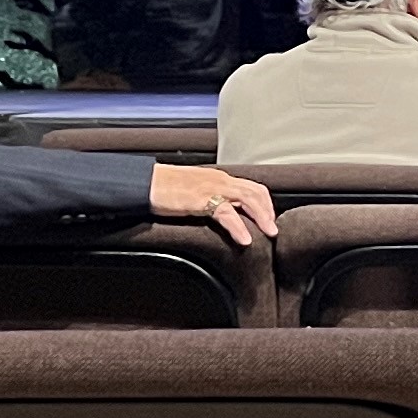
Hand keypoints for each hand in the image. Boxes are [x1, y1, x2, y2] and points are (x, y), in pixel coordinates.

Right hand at [152, 162, 278, 244]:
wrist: (143, 182)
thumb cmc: (164, 188)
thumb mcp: (194, 191)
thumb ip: (209, 199)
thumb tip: (219, 213)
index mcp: (219, 178)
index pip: (251, 186)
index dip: (264, 202)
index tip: (269, 218)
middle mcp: (220, 180)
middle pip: (255, 191)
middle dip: (268, 210)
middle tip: (274, 228)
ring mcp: (211, 188)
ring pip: (247, 199)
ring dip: (262, 217)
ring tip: (269, 233)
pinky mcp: (200, 200)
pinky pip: (226, 213)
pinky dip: (238, 227)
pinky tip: (245, 239)